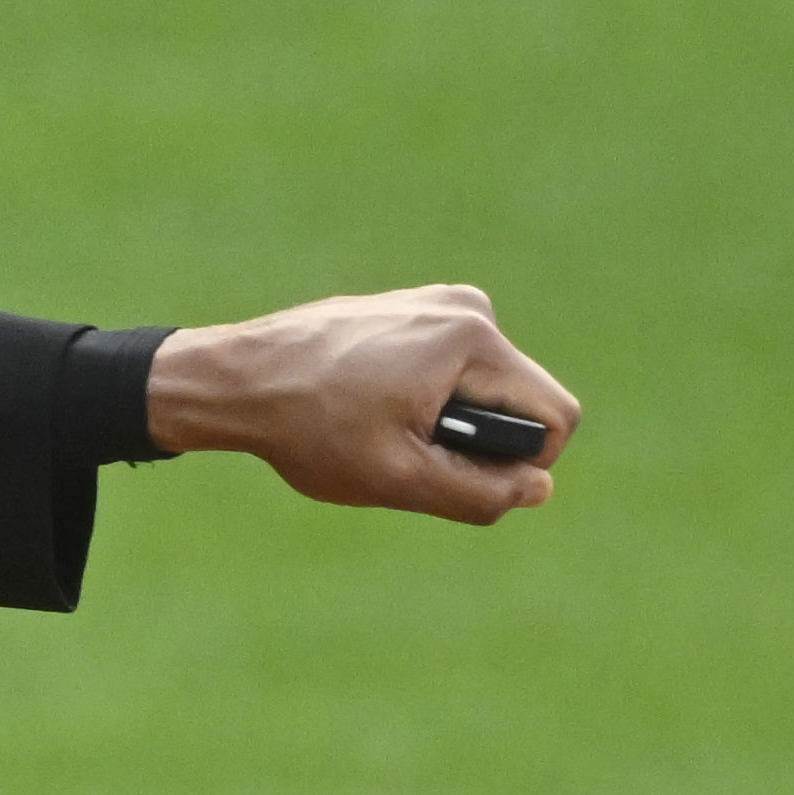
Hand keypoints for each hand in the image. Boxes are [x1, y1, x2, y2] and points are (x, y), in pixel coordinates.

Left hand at [143, 285, 578, 523]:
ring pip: (486, 387)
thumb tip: (538, 489)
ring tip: (383, 432)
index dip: (524, 466)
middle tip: (406, 456)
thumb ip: (478, 492)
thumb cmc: (311, 429)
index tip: (458, 476)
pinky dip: (427, 399)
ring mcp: (439, 301)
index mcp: (474, 341)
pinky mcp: (415, 307)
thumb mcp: (399, 479)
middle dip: (479, 441)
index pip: (555, 417)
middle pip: (520, 400)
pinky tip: (371, 411)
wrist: (238, 378)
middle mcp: (467, 307)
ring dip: (450, 422)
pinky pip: (454, 368)